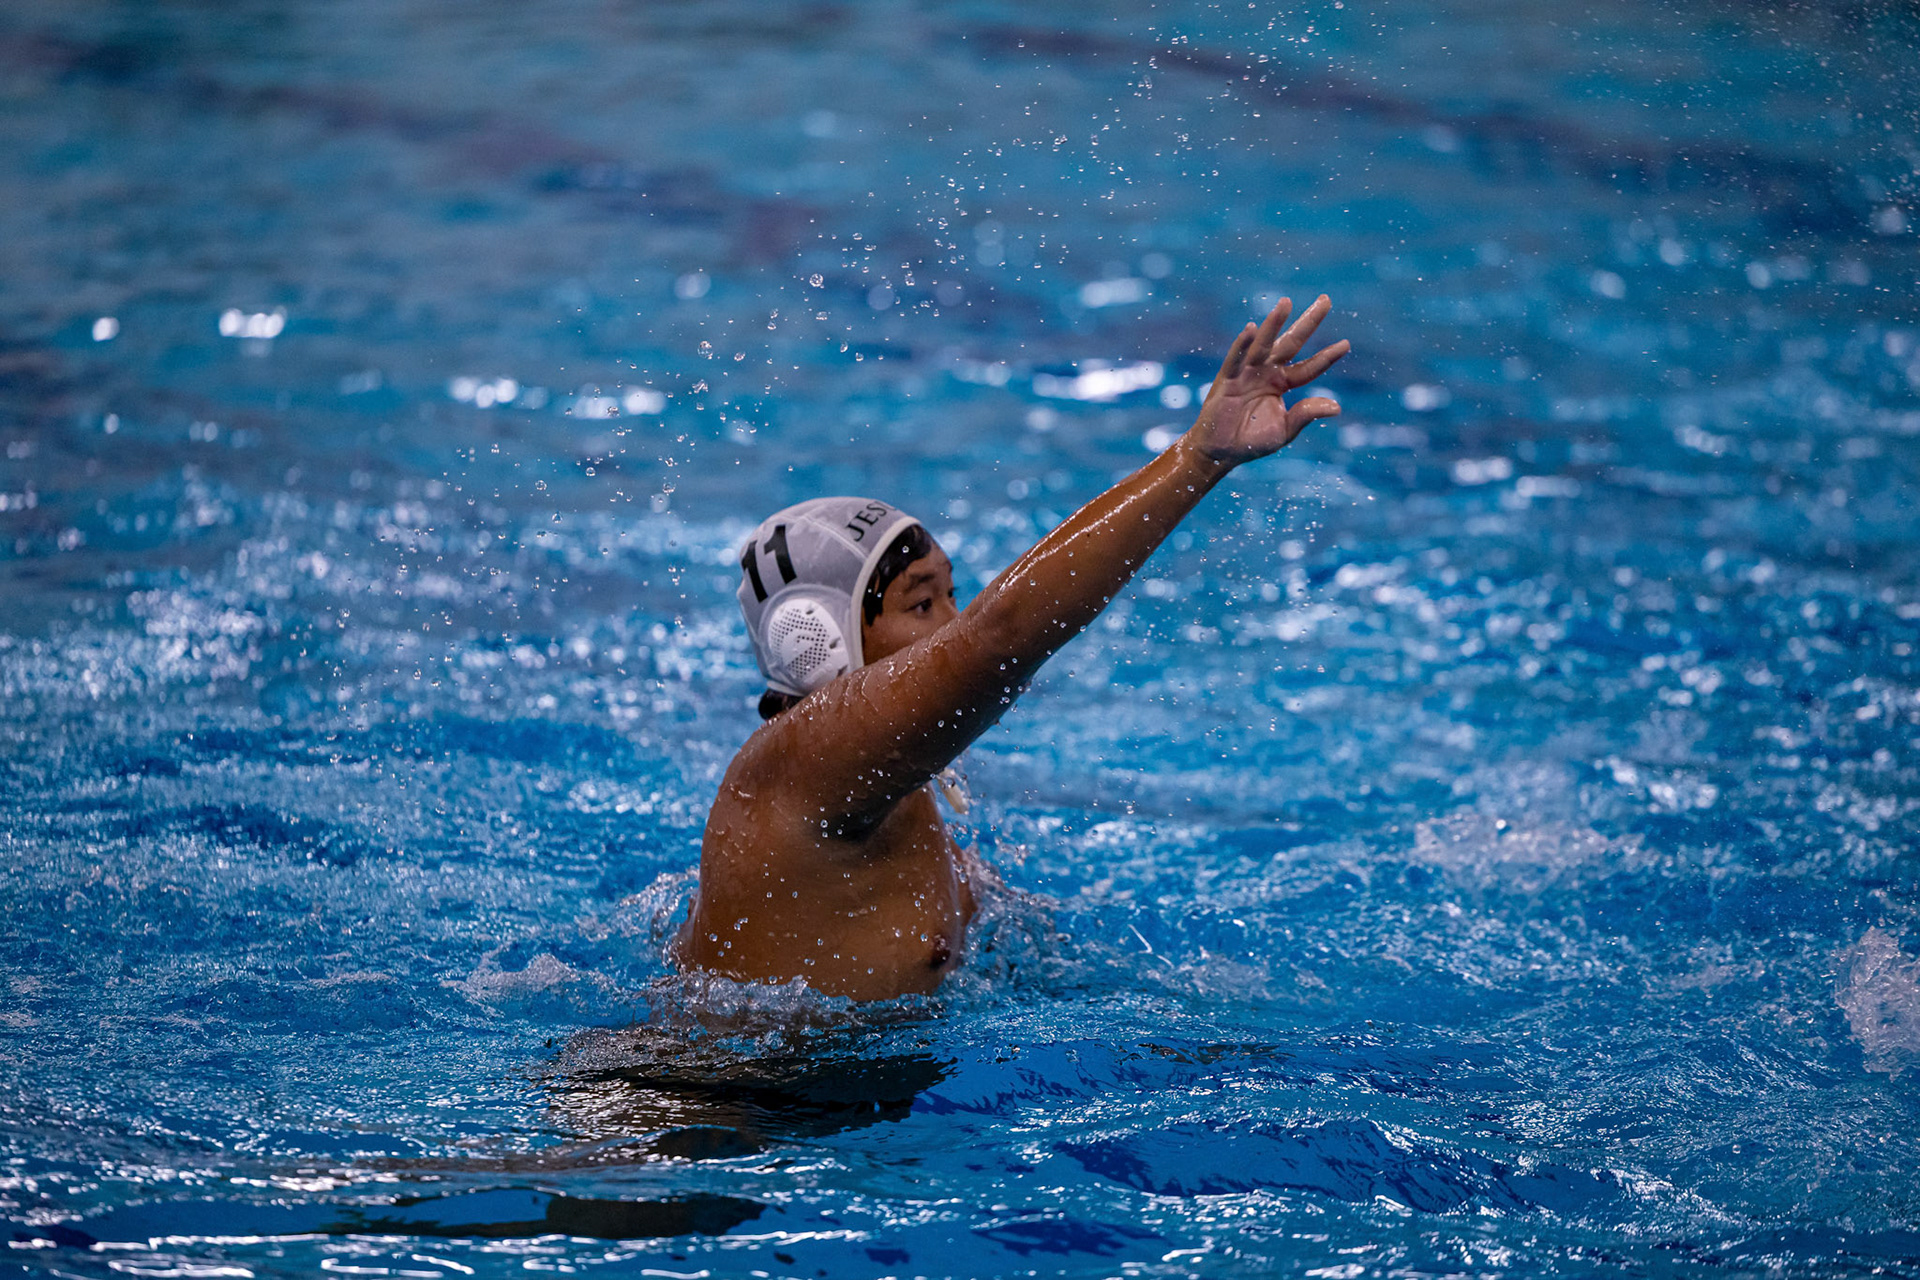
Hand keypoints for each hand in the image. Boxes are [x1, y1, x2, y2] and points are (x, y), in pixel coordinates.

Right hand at [1184, 295, 1349, 466]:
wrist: (1221, 452)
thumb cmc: (1251, 442)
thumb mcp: (1284, 431)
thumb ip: (1306, 415)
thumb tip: (1336, 407)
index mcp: (1282, 383)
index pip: (1309, 367)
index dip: (1326, 357)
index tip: (1345, 345)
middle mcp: (1267, 372)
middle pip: (1292, 343)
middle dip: (1308, 322)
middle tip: (1326, 300)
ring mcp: (1247, 372)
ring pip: (1264, 344)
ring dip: (1274, 323)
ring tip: (1286, 303)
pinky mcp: (1227, 379)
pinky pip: (1236, 359)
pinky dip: (1242, 345)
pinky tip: (1250, 329)